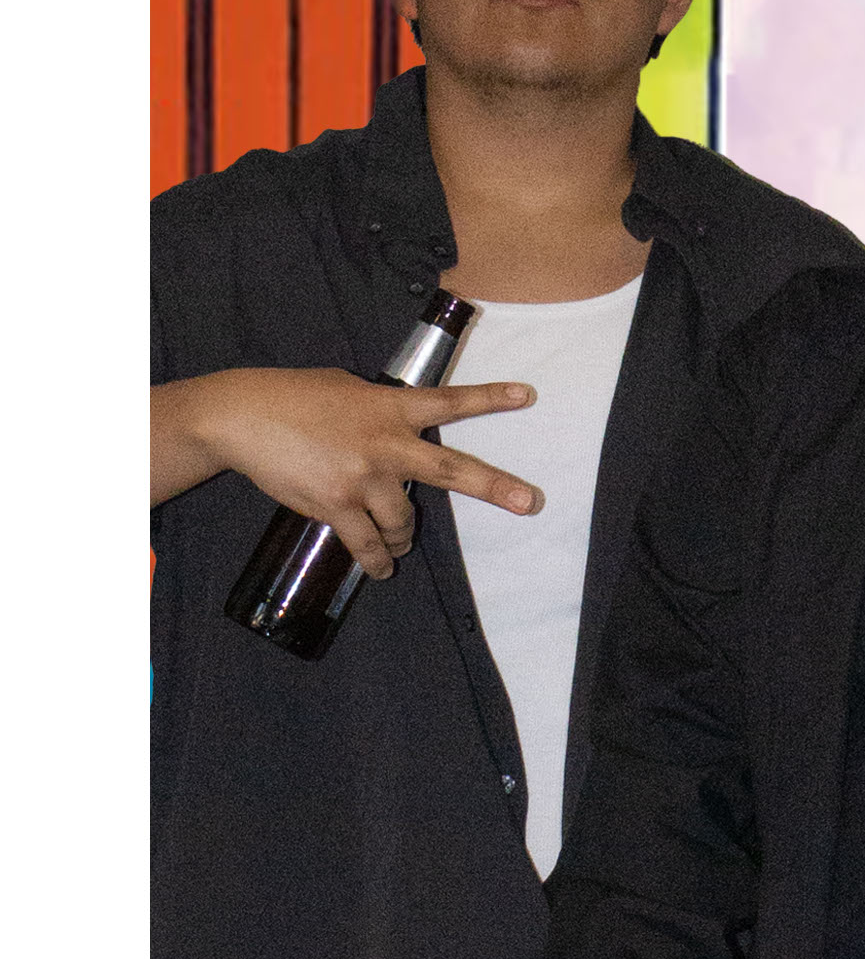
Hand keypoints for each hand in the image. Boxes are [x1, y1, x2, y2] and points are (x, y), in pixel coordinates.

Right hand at [154, 367, 543, 573]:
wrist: (242, 417)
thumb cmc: (294, 396)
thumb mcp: (349, 389)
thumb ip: (382, 408)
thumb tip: (399, 425)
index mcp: (390, 408)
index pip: (449, 403)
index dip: (489, 398)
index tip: (525, 395)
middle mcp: (385, 444)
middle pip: (450, 469)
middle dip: (494, 487)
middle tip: (529, 502)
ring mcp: (362, 478)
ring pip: (404, 520)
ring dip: (405, 537)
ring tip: (402, 544)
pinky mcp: (335, 506)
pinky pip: (368, 544)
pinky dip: (378, 560)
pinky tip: (383, 569)